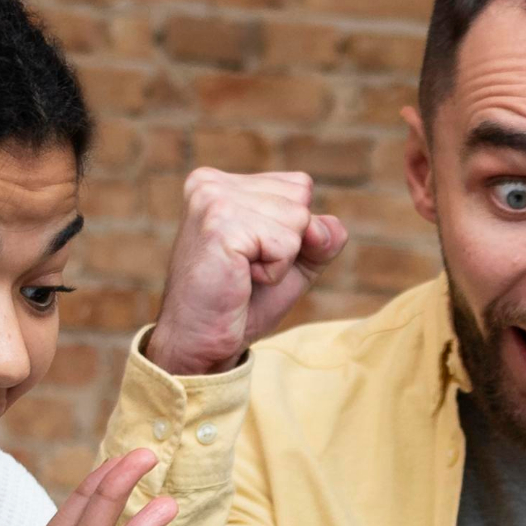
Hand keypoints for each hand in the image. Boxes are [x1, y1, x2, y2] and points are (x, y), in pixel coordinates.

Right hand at [146, 168, 346, 377]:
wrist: (200, 343)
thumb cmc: (242, 303)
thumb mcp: (294, 263)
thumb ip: (322, 238)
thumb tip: (325, 227)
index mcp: (221, 182)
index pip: (299, 186)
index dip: (294, 230)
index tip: (253, 255)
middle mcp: (211, 182)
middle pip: (301, 200)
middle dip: (288, 244)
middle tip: (245, 269)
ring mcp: (213, 199)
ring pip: (298, 220)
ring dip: (281, 260)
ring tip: (242, 274)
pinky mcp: (221, 224)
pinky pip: (286, 244)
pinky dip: (274, 272)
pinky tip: (240, 279)